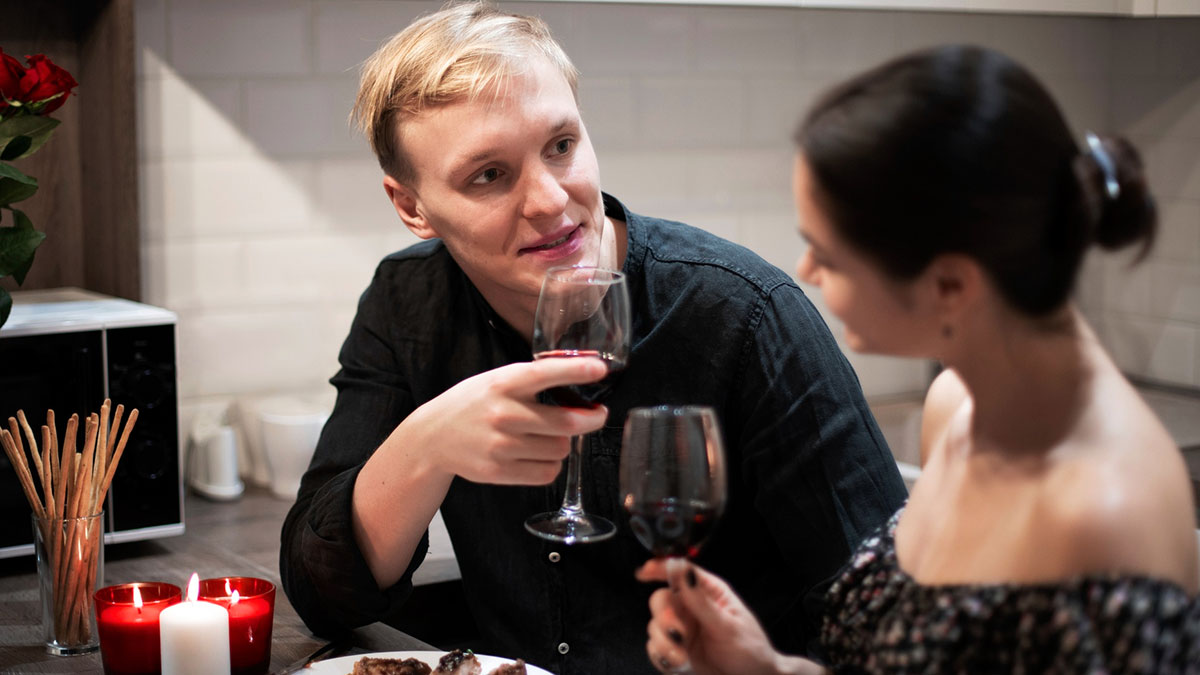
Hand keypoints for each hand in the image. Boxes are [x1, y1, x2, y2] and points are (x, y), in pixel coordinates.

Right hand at [398, 356, 609, 484]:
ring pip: (561, 449)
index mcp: (504, 383)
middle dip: (591, 419)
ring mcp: (500, 446)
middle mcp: (503, 414)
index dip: (577, 370)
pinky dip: (551, 464)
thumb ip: (533, 378)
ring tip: (551, 436)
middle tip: (596, 414)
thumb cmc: (473, 404)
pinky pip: (547, 473)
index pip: (545, 373)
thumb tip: (583, 374)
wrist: (433, 437)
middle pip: (567, 423)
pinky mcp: (498, 472)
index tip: (600, 368)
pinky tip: (539, 454)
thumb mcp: (497, 379)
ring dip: (564, 443)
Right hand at [636, 559, 824, 674]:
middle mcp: (692, 608)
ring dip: (664, 642)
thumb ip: (701, 600)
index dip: (659, 567)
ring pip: (654, 626)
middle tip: (678, 632)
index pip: (680, 571)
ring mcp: (682, 630)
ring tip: (682, 656)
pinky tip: (679, 664)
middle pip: (661, 599)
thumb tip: (682, 570)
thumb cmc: (750, 650)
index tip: (644, 573)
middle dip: (664, 616)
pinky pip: (654, 649)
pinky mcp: (675, 651)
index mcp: (709, 593)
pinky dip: (662, 657)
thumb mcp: (727, 625)